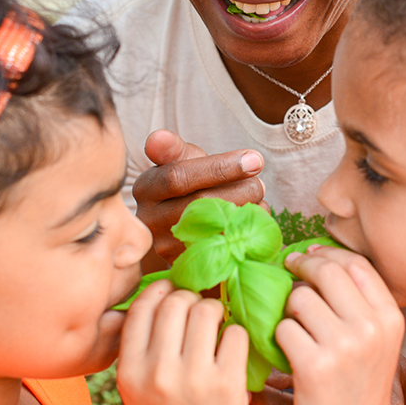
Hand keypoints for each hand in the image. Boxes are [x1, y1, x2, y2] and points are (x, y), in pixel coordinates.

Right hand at [118, 280, 250, 404]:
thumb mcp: (137, 392)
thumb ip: (142, 350)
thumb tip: (160, 297)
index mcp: (130, 372)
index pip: (142, 308)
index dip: (160, 290)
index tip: (171, 289)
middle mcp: (158, 372)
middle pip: (176, 303)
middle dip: (191, 298)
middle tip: (198, 309)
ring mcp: (194, 377)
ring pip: (207, 310)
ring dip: (215, 311)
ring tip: (216, 325)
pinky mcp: (227, 384)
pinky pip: (235, 333)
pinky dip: (236, 334)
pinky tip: (230, 349)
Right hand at [133, 130, 265, 264]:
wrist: (176, 228)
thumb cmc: (183, 186)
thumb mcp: (178, 161)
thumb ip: (172, 147)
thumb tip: (158, 138)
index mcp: (146, 188)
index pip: (179, 176)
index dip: (221, 168)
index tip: (254, 159)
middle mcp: (150, 221)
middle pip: (201, 204)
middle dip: (241, 190)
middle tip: (259, 182)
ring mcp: (167, 248)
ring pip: (217, 227)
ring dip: (248, 210)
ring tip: (256, 199)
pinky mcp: (188, 266)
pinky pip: (226, 248)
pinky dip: (246, 231)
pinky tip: (253, 220)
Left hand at [276, 246, 404, 404]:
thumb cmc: (358, 385)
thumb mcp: (377, 340)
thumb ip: (359, 302)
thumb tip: (319, 255)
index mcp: (390, 318)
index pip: (356, 264)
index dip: (328, 252)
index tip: (309, 254)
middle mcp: (370, 328)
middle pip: (326, 271)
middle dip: (301, 266)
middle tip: (288, 268)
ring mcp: (342, 346)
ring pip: (299, 298)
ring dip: (288, 307)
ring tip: (295, 326)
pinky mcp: (313, 365)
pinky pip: (283, 328)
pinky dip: (279, 336)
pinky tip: (288, 350)